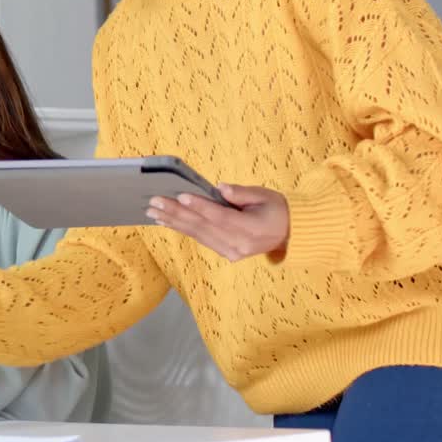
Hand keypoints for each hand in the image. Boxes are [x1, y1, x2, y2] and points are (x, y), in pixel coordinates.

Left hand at [146, 183, 289, 261]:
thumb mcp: (264, 195)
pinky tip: (167, 222)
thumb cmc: (276, 209)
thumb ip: (242, 193)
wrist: (288, 233)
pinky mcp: (226, 253)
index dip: (199, 206)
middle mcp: (239, 244)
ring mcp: (231, 252)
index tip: (180, 196)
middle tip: (154, 203)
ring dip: (173, 222)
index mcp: (251, 229)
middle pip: (203, 226)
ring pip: (198, 234)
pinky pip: (201, 239)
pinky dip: (183, 229)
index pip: (219, 217)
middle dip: (176, 213)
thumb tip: (220, 188)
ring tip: (153, 212)